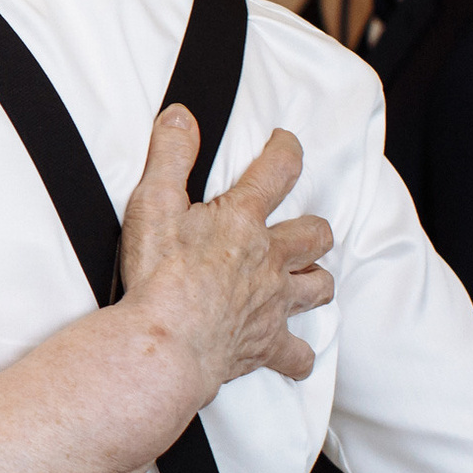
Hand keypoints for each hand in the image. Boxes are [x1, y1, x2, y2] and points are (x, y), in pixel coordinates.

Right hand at [118, 111, 334, 389]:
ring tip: (305, 279)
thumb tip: (182, 116)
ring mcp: (273, 304)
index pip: (278, 171)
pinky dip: (298, 355)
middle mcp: (269, 260)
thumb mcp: (153, 203)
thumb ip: (171, 156)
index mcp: (243, 220)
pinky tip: (295, 355)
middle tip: (299, 227)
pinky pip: (297, 355)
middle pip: (314, 234)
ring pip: (318, 287)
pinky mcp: (265, 345)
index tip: (286, 143)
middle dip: (312, 228)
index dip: (286, 151)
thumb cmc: (159, 277)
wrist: (167, 344)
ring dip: (315, 280)